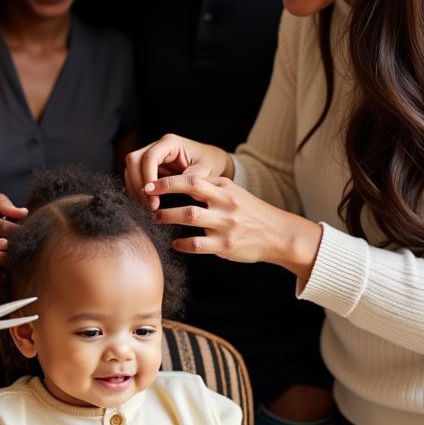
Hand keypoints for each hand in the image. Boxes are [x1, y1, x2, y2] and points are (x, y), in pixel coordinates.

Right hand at [124, 133, 232, 208]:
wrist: (211, 161)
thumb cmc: (210, 162)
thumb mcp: (207, 169)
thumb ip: (192, 177)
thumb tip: (176, 188)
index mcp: (170, 143)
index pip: (150, 157)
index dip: (147, 178)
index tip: (153, 199)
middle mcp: (157, 146)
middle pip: (134, 161)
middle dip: (138, 185)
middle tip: (149, 206)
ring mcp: (150, 155)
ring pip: (130, 169)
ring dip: (135, 190)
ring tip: (148, 208)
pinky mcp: (149, 167)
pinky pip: (135, 177)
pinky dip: (138, 191)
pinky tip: (147, 204)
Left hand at [150, 173, 321, 278]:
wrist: (278, 234)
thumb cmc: (251, 212)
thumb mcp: (234, 192)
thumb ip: (212, 185)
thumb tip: (184, 178)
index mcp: (225, 189)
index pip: (192, 178)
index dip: (169, 180)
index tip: (150, 183)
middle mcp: (225, 203)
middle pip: (190, 191)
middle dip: (164, 193)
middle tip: (145, 198)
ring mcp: (225, 224)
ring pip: (190, 216)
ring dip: (167, 216)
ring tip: (155, 217)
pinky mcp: (226, 246)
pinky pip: (197, 244)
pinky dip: (181, 244)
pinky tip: (175, 244)